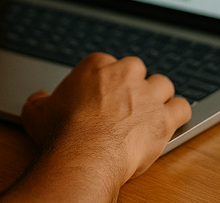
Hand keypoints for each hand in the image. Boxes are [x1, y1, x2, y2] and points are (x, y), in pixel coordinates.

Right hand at [21, 53, 191, 184]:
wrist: (84, 155)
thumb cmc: (61, 133)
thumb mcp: (36, 112)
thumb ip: (39, 100)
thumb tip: (39, 99)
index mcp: (97, 66)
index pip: (108, 63)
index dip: (107, 81)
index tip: (102, 95)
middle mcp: (125, 75)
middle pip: (137, 69)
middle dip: (134, 84)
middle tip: (125, 103)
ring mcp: (148, 95)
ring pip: (163, 84)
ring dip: (159, 96)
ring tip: (150, 111)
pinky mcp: (164, 118)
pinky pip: (182, 107)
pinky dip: (178, 114)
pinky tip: (171, 121)